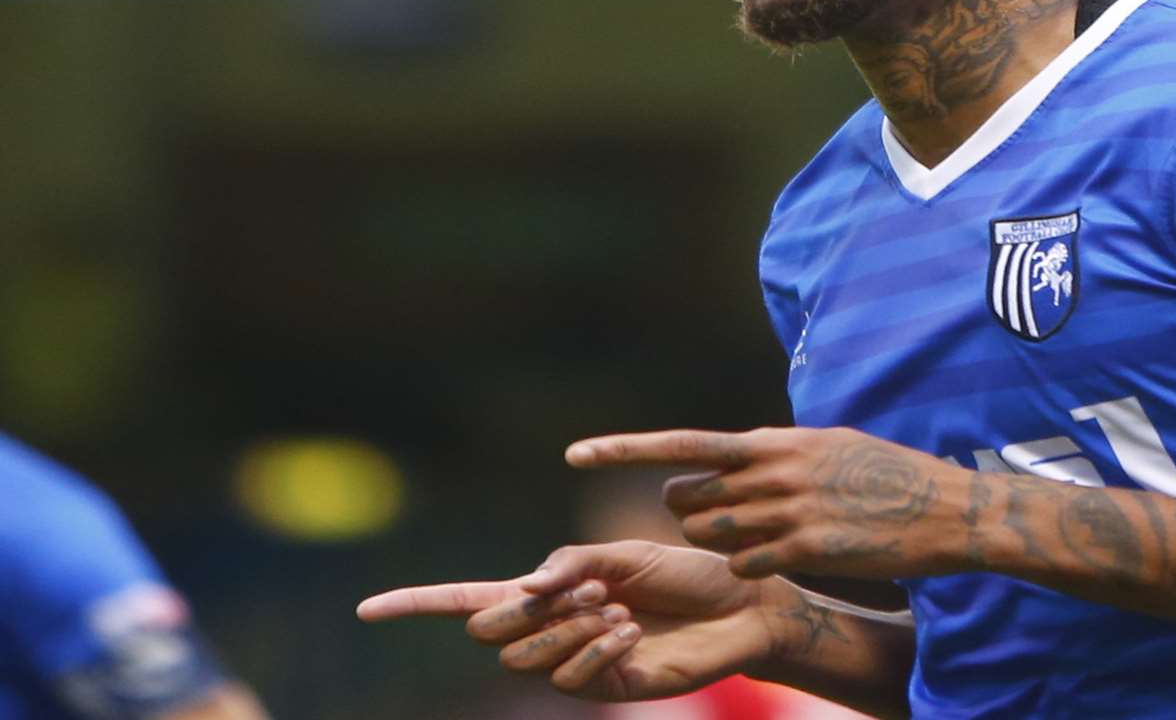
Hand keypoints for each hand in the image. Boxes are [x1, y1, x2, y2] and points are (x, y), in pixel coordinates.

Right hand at [357, 540, 786, 701]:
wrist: (739, 606)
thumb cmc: (685, 574)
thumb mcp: (623, 554)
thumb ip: (569, 564)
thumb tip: (523, 586)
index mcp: (546, 592)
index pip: (466, 600)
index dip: (416, 604)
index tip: (365, 608)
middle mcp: (549, 630)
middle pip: (489, 632)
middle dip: (529, 608)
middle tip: (590, 589)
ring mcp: (572, 664)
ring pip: (526, 658)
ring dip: (568, 628)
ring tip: (618, 611)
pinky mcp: (603, 689)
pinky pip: (571, 678)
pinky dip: (597, 649)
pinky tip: (631, 633)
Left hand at [569, 426, 969, 579]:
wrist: (942, 507)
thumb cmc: (889, 476)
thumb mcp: (829, 446)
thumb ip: (779, 452)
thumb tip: (739, 456)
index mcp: (774, 441)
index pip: (683, 444)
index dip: (625, 449)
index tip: (575, 453)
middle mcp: (773, 470)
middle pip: (688, 501)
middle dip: (693, 516)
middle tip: (726, 521)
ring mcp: (788, 510)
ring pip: (711, 537)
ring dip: (723, 545)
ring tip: (763, 538)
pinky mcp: (806, 548)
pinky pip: (746, 566)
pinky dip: (753, 569)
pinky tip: (784, 561)